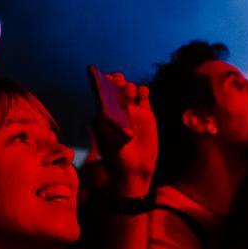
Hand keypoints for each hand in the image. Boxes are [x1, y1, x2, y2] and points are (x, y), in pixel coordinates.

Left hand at [93, 72, 156, 197]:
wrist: (136, 171)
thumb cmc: (120, 162)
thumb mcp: (117, 153)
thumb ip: (120, 141)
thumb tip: (128, 132)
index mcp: (105, 117)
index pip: (101, 96)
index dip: (101, 84)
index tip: (103, 77)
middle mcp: (118, 112)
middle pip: (115, 90)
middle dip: (116, 82)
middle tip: (117, 78)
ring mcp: (132, 112)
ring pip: (130, 92)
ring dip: (129, 87)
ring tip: (129, 90)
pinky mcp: (146, 115)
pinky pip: (144, 97)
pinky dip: (144, 92)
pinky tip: (143, 92)